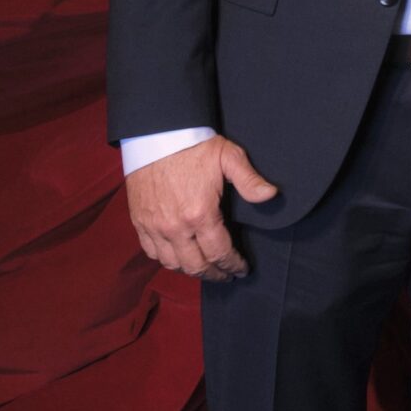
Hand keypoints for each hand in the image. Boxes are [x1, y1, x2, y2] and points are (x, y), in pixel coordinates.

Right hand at [125, 137, 276, 281]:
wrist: (156, 136)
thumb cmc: (194, 146)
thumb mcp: (229, 157)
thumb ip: (250, 180)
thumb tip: (271, 195)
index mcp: (200, 214)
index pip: (220, 252)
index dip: (234, 264)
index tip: (242, 269)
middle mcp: (175, 227)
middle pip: (196, 265)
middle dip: (215, 274)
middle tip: (227, 275)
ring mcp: (154, 226)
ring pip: (173, 263)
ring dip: (191, 270)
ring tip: (206, 269)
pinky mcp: (139, 222)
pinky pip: (152, 253)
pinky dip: (167, 260)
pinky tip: (179, 257)